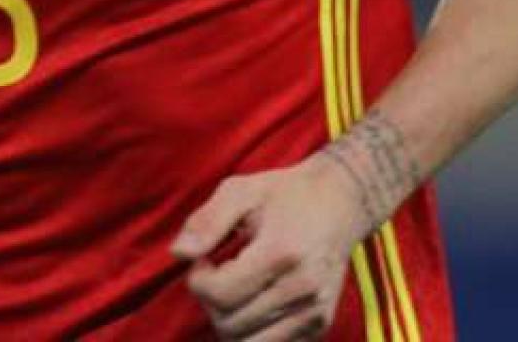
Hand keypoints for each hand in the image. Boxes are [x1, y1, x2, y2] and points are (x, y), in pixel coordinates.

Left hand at [170, 154, 372, 339]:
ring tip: (234, 289)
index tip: (204, 259)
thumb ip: (206, 222)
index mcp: (280, 254)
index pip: (219, 295)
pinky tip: (252, 302)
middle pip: (229, 324)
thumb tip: (178, 253)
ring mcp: (313, 313)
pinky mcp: (319, 325)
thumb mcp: (239, 191)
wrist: (339, 203)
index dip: (198, 280)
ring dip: (228, 321)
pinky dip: (252, 333)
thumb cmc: (283, 194)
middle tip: (218, 273)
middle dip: (210, 301)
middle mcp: (301, 290)